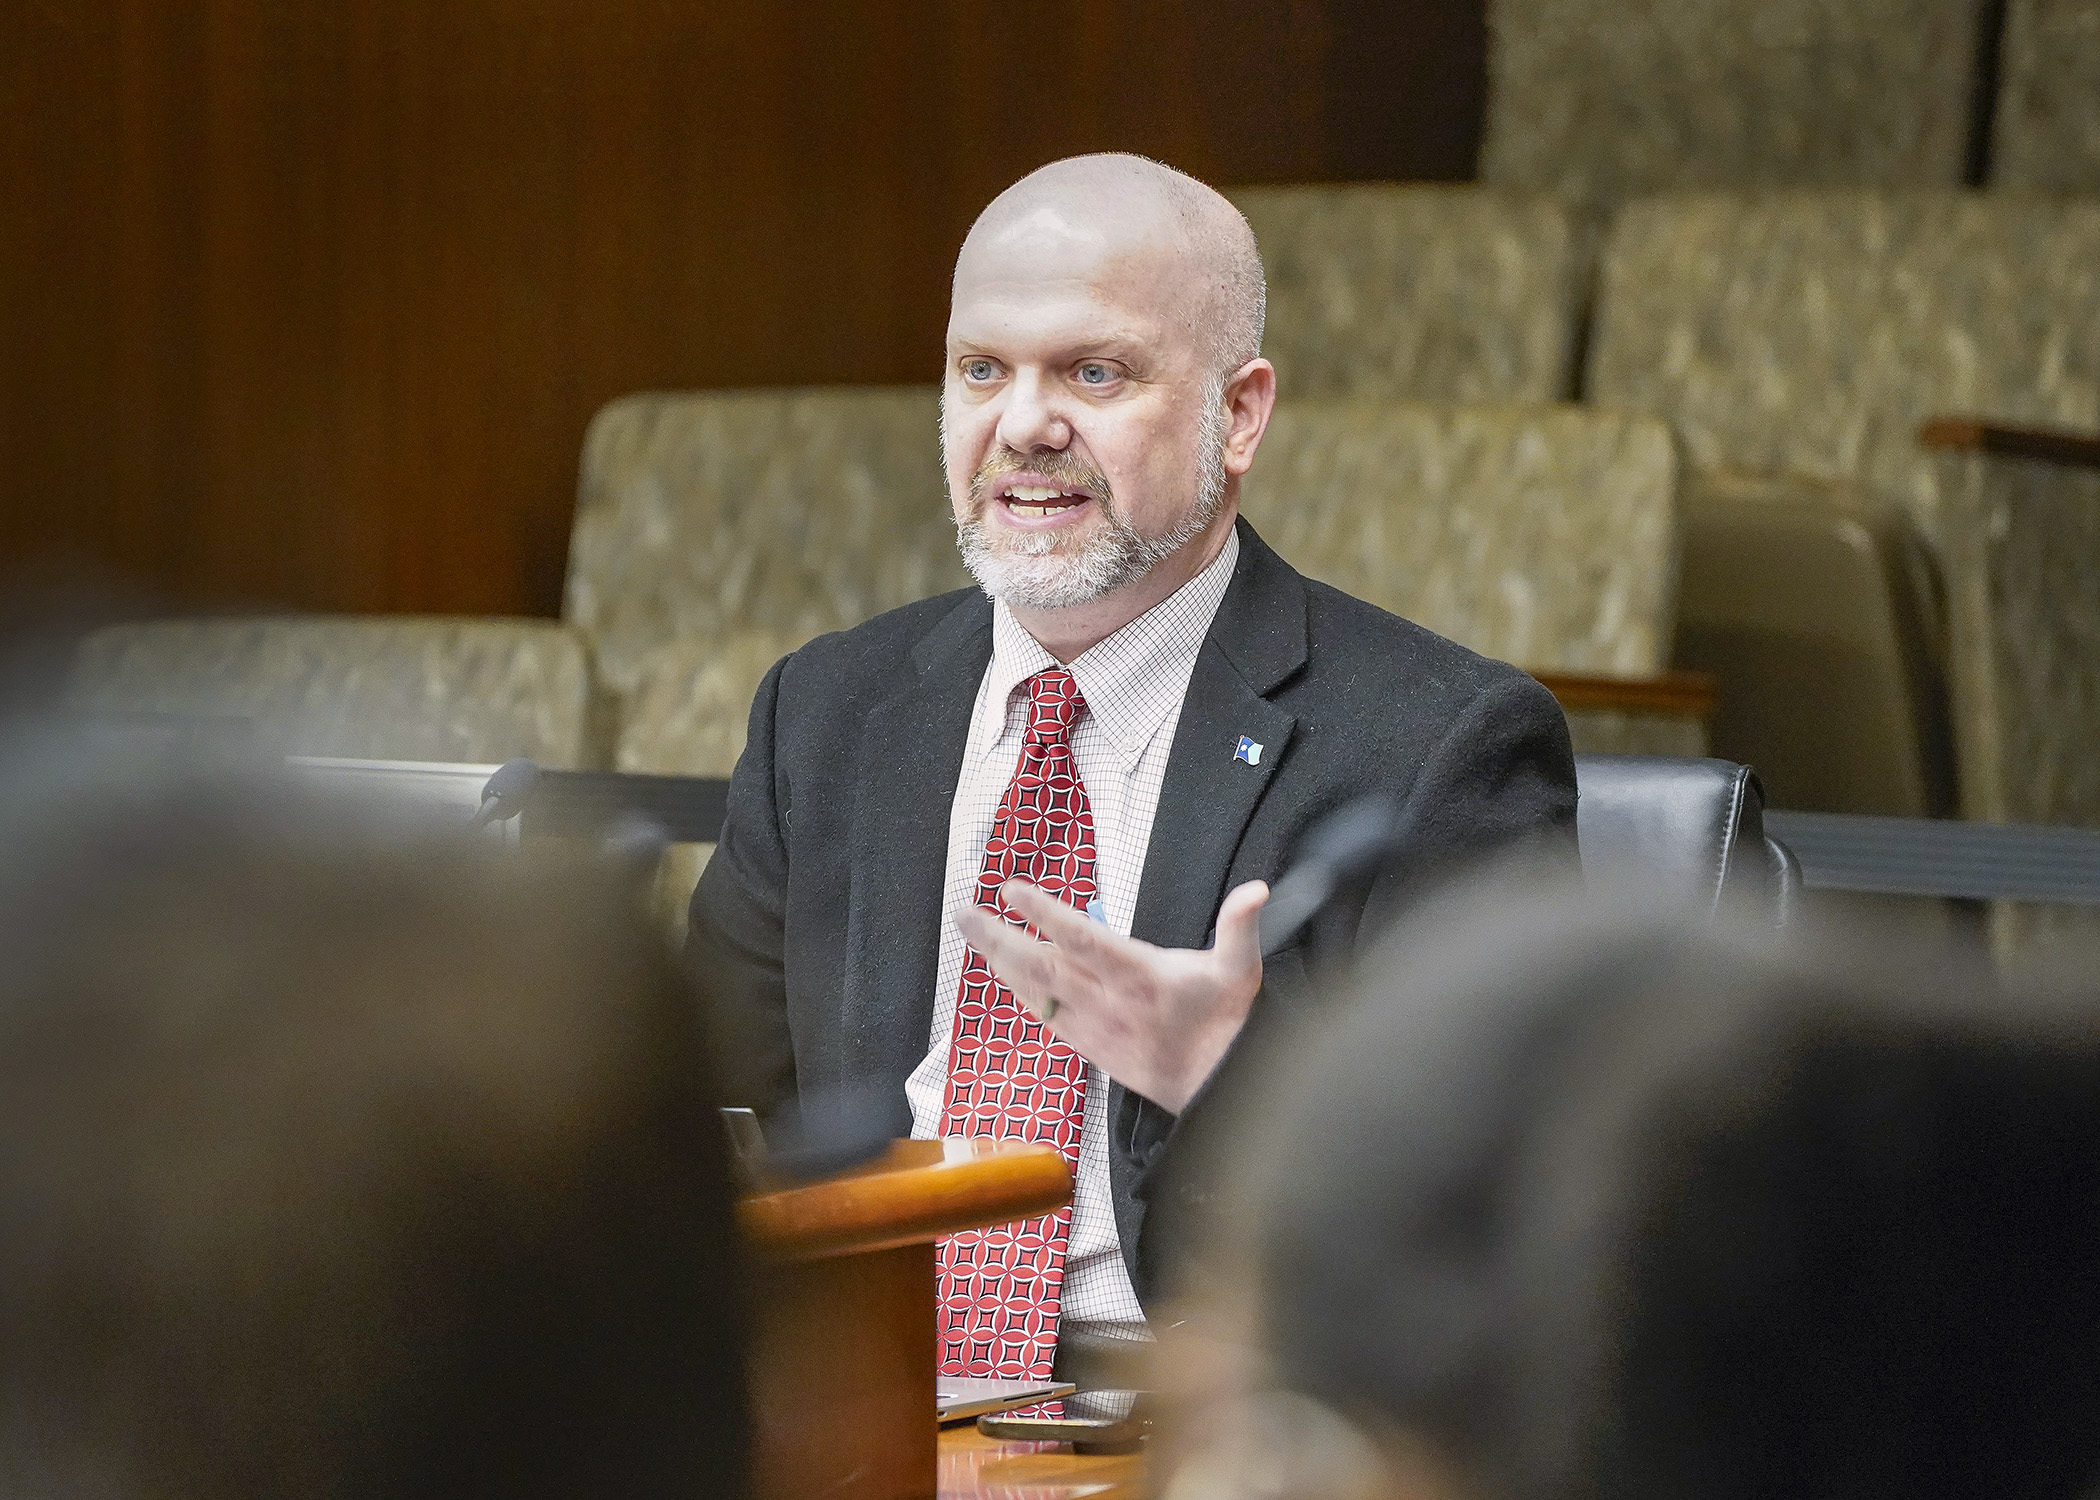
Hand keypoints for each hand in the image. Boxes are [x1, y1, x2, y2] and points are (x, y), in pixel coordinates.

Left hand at [951, 877, 1269, 1114]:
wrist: (1217, 1090)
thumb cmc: (1226, 1023)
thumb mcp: (1241, 969)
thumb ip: (1240, 926)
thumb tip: (1256, 889)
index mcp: (1141, 977)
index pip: (1085, 940)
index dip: (1047, 915)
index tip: (1012, 891)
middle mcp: (1109, 1002)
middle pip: (1043, 966)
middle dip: (1000, 937)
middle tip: (965, 911)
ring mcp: (1093, 1027)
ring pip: (1035, 992)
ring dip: (999, 961)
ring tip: (972, 931)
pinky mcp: (1087, 1045)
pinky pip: (1043, 1015)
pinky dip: (1017, 991)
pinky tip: (998, 971)